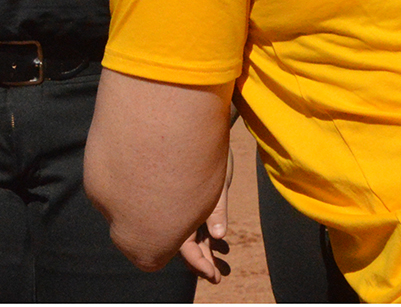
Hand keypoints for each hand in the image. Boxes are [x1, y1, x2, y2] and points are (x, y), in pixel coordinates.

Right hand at [178, 148, 233, 283]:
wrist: (199, 121)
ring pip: (192, 234)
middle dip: (202, 262)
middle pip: (185, 243)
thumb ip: (216, 209)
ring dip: (207, 251)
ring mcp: (184, 201)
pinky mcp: (193, 195)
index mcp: (175, 206)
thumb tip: (219, 235)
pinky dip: (210, 236)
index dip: (198, 263)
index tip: (212, 276)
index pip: (182, 246)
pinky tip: (223, 244)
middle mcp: (175, 206)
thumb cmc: (206, 149)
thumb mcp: (216, 181)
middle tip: (219, 278)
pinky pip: (198, 222)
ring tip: (225, 266)